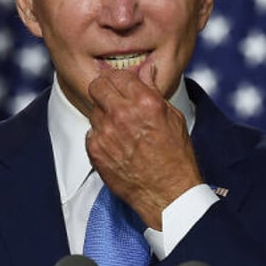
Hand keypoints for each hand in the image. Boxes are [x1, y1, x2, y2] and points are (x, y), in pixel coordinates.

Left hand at [86, 68, 201, 229]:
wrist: (168, 194)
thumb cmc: (176, 159)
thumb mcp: (173, 118)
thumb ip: (154, 91)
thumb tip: (147, 71)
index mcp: (145, 102)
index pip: (119, 75)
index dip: (120, 79)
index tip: (121, 85)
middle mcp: (122, 114)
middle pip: (97, 87)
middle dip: (104, 90)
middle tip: (112, 99)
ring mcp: (106, 133)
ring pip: (93, 110)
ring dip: (103, 115)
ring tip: (120, 129)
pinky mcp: (95, 151)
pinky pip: (90, 133)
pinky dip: (100, 136)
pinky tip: (116, 145)